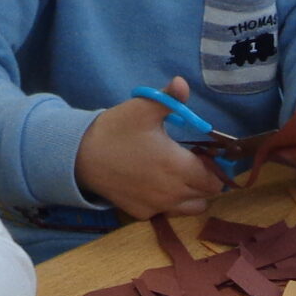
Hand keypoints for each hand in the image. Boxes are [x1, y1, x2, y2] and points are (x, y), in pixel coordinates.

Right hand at [76, 76, 224, 218]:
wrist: (80, 156)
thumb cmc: (115, 130)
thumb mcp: (143, 108)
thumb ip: (169, 98)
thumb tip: (182, 82)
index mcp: (179, 167)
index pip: (215, 179)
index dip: (214, 167)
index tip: (202, 154)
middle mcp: (173, 192)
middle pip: (207, 194)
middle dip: (205, 179)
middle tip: (190, 162)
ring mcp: (157, 206)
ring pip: (192, 208)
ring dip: (192, 194)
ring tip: (178, 175)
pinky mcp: (142, 214)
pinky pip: (168, 212)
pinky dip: (170, 202)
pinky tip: (157, 184)